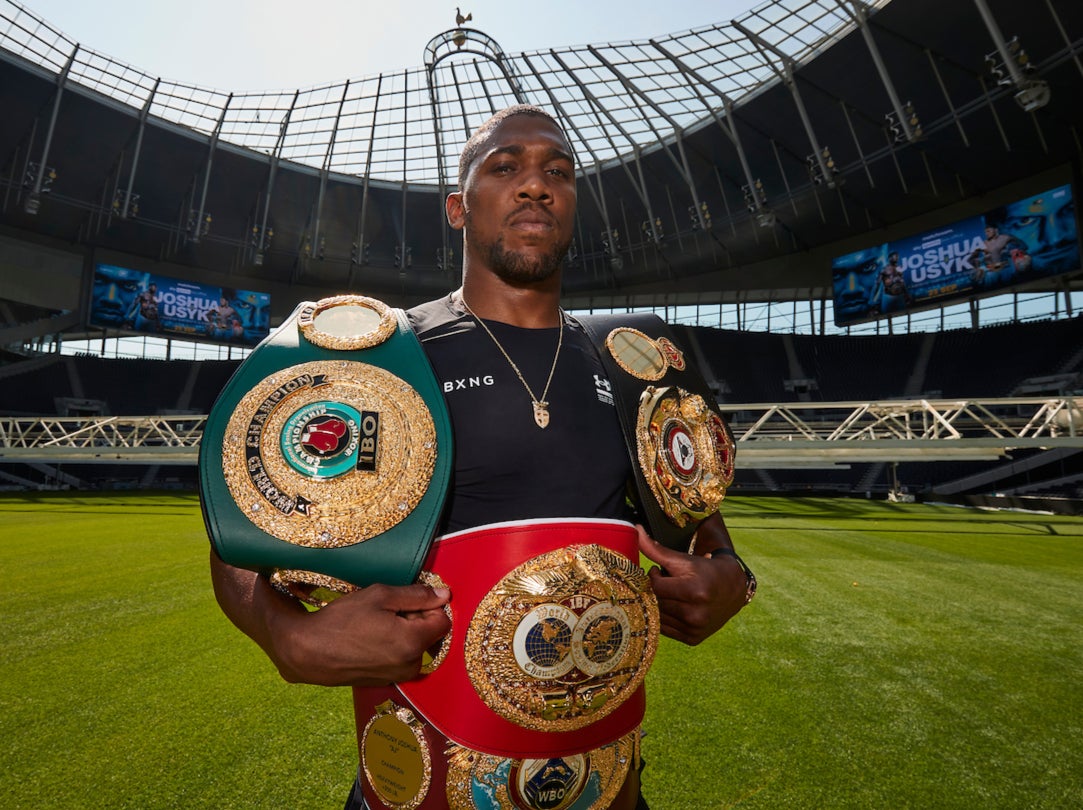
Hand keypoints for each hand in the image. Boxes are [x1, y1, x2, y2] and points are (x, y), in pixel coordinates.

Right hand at [272, 583, 451, 686]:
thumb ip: (417, 595)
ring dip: (405, 633)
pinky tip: (371, 638)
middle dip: (416, 619)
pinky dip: (394, 646)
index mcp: (413, 642)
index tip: (407, 601)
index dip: (429, 606)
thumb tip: (445, 594)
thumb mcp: (381, 596)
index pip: (443, 620)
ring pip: (416, 647)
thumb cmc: (342, 620)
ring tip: (376, 625)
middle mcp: (411, 664)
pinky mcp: (386, 681)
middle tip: (387, 611)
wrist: (308, 652)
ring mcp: (398, 676)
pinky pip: (401, 658)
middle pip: (430, 635)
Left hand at [636, 519, 750, 645]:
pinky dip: (665, 617)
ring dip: (658, 604)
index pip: (656, 588)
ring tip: (669, 593)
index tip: (657, 571)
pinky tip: (673, 606)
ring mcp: (695, 629)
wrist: (733, 589)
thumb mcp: (682, 559)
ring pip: (659, 617)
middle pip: (657, 603)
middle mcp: (696, 614)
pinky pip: (666, 629)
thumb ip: (656, 549)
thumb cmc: (704, 570)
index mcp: (694, 592)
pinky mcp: (693, 639)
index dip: (653, 578)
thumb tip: (635, 530)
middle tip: (662, 582)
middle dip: (655, 591)